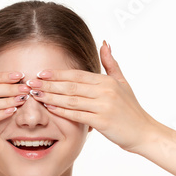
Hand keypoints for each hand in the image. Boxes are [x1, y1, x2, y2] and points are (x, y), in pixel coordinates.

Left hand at [27, 42, 158, 151]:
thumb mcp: (123, 82)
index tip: (41, 72)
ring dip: (51, 96)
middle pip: (71, 85)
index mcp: (107, 81)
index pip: (77, 75)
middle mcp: (105, 91)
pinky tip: (49, 107)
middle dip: (49, 84)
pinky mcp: (103, 121)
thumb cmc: (131, 109)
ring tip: (35, 94)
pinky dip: (62, 111)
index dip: (58, 73)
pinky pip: (77, 114)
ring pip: (71, 99)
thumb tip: (104, 42)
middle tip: (31, 83)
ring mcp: (104, 106)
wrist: (144, 133)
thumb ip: (111, 64)